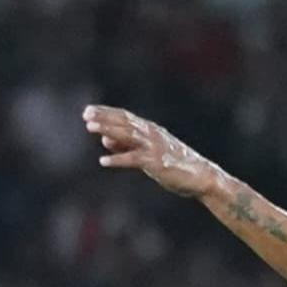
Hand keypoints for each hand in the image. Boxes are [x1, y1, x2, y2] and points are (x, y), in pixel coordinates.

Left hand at [83, 105, 222, 198]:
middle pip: (124, 122)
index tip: (89, 110)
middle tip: (86, 114)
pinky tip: (104, 161)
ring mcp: (154, 147)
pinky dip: (118, 159)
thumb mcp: (147, 152)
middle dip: (104, 117)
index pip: (124, 117)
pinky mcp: (156, 162)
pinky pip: (133, 159)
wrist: (200, 176)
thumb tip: (105, 140)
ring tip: (90, 128)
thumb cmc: (174, 164)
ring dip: (108, 129)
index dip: (106, 113)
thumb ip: (125, 146)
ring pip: (127, 135)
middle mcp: (151, 134)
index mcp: (150, 130)